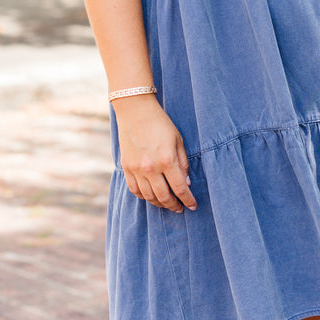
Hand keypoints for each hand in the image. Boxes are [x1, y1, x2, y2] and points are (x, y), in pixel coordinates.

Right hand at [113, 94, 196, 212]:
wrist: (135, 111)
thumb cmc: (160, 123)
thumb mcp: (178, 140)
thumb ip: (183, 163)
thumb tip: (186, 183)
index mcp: (167, 160)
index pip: (180, 188)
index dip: (188, 200)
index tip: (193, 206)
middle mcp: (150, 168)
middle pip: (164, 197)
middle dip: (174, 205)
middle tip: (180, 208)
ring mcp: (136, 169)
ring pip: (149, 196)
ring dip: (160, 203)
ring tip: (167, 203)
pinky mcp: (126, 168)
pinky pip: (135, 190)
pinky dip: (144, 197)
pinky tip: (151, 196)